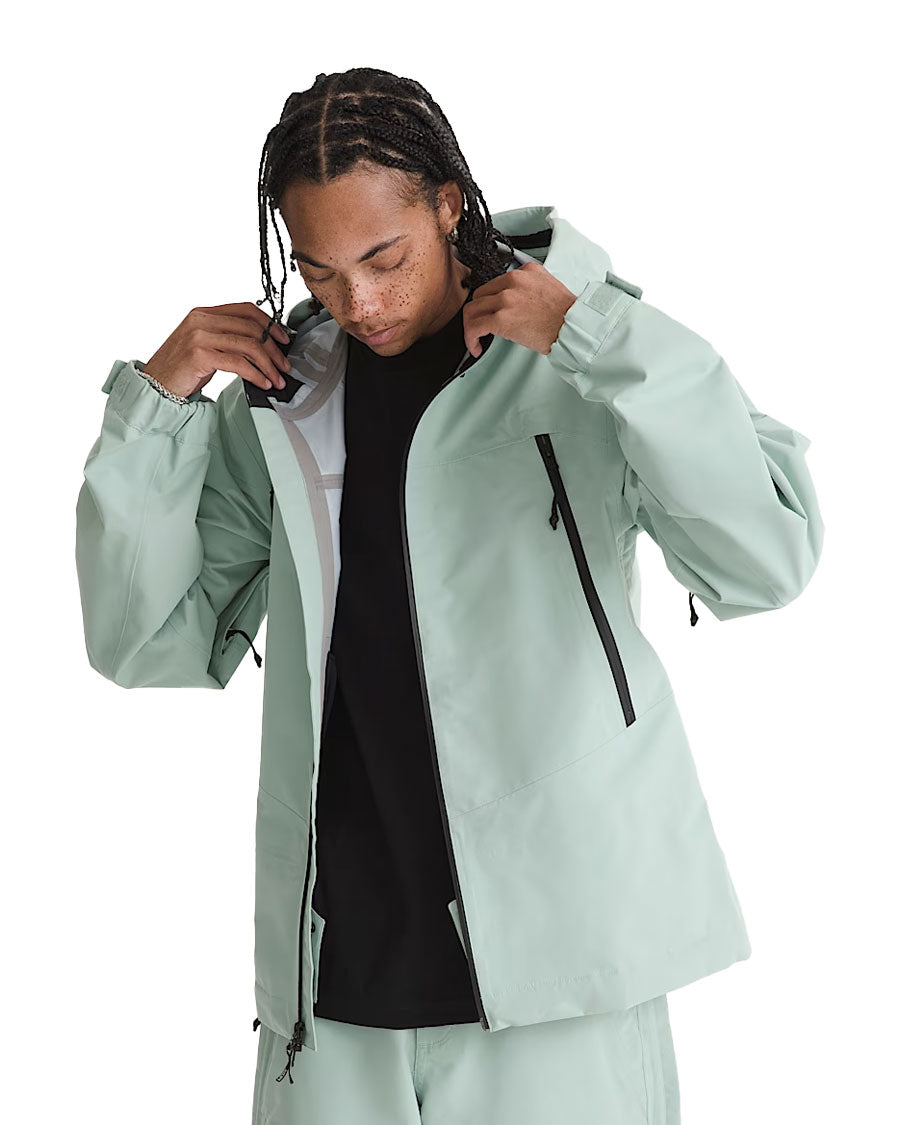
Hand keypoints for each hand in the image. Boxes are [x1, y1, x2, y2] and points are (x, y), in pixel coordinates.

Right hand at [143, 302, 293, 397]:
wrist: (155, 386)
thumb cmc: (181, 369)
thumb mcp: (204, 345)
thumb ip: (226, 337)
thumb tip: (262, 344)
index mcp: (203, 313)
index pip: (246, 309)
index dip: (270, 324)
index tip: (284, 339)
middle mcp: (201, 320)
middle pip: (251, 328)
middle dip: (274, 350)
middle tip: (284, 367)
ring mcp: (199, 336)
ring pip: (249, 345)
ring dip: (269, 365)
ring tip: (277, 380)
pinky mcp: (199, 355)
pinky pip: (239, 363)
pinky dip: (256, 374)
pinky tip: (262, 383)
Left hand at [462, 260, 576, 357]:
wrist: (574, 327)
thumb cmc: (566, 315)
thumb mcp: (548, 287)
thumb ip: (529, 287)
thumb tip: (516, 302)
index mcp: (525, 272)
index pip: (495, 283)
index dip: (489, 302)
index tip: (490, 314)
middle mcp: (513, 281)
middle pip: (479, 295)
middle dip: (478, 314)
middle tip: (482, 328)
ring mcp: (505, 299)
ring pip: (472, 310)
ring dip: (471, 327)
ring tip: (476, 340)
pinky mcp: (501, 318)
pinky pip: (474, 327)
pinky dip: (470, 339)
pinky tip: (476, 347)